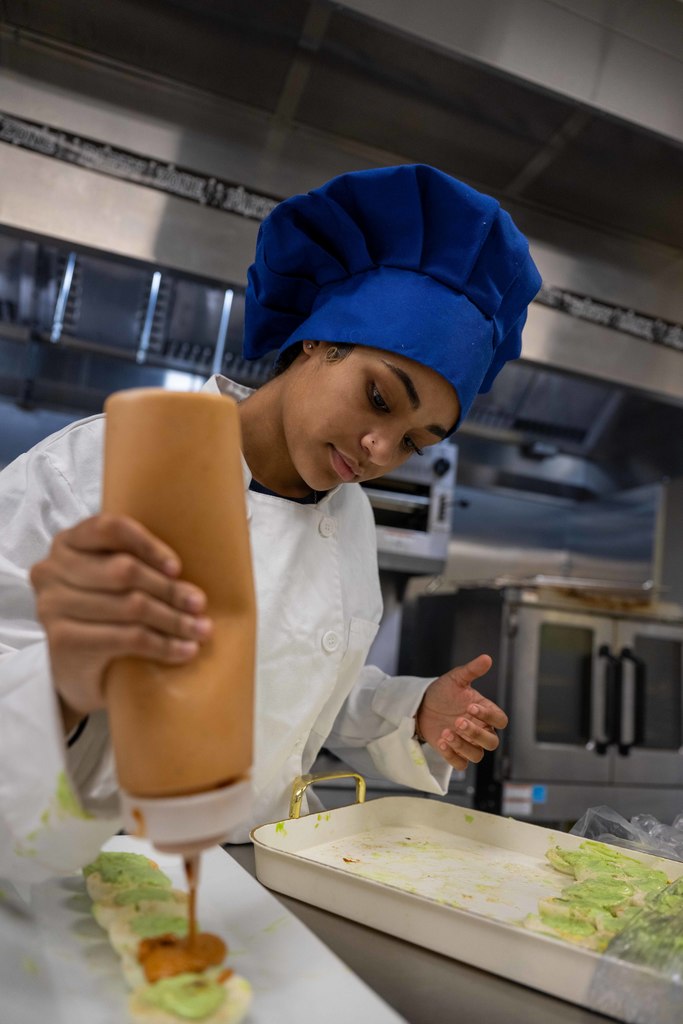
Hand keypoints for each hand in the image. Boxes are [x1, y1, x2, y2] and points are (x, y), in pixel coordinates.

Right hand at [30, 514, 211, 726]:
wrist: (77, 670)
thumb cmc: (105, 614)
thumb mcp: (113, 580)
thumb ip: (137, 560)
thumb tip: (197, 565)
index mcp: (68, 542)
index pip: (110, 528)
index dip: (147, 545)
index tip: (177, 568)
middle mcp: (52, 570)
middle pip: (123, 571)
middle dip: (169, 590)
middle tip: (199, 604)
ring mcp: (52, 606)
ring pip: (130, 606)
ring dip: (174, 620)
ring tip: (201, 630)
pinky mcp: (62, 640)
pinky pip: (126, 638)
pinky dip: (163, 645)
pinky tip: (186, 650)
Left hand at [415, 654, 506, 770]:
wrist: (421, 705)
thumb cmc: (443, 692)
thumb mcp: (456, 679)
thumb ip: (472, 670)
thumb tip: (486, 658)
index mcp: (485, 712)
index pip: (500, 720)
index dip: (489, 716)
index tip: (471, 707)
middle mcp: (479, 729)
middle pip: (492, 742)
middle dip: (476, 734)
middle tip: (458, 721)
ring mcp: (467, 743)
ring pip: (477, 755)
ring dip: (462, 746)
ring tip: (446, 732)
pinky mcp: (454, 753)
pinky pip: (461, 764)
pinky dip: (452, 756)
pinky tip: (441, 742)